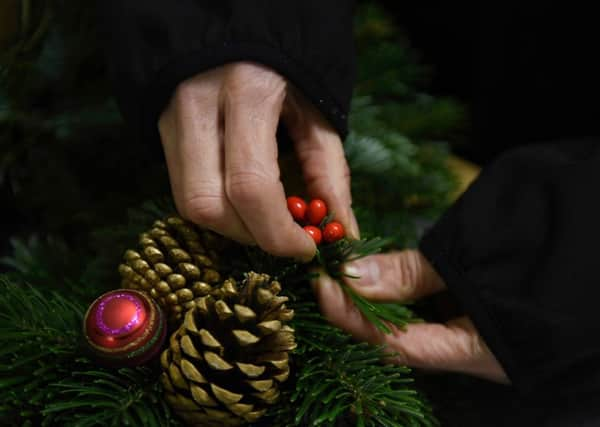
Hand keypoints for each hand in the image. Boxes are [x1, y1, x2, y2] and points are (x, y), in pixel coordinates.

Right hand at [158, 62, 356, 259]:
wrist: (233, 20)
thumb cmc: (288, 63)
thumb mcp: (317, 109)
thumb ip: (330, 171)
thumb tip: (342, 231)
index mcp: (247, 90)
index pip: (251, 185)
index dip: (278, 232)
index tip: (306, 249)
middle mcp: (198, 105)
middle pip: (206, 204)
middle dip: (251, 236)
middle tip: (285, 239)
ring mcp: (170, 116)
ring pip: (187, 202)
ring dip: (231, 227)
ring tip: (265, 220)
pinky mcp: (160, 126)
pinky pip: (182, 186)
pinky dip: (217, 208)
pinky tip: (244, 202)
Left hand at [313, 250, 508, 382]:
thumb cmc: (552, 244)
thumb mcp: (474, 256)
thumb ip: (414, 274)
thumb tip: (354, 278)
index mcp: (484, 352)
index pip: (401, 346)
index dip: (355, 319)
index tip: (323, 286)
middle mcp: (480, 354)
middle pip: (405, 342)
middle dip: (363, 313)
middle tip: (330, 278)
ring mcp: (483, 336)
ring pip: (417, 328)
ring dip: (381, 302)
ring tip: (348, 276)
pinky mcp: (484, 314)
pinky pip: (434, 313)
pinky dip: (406, 295)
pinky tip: (384, 278)